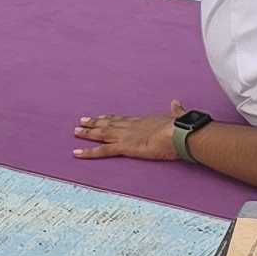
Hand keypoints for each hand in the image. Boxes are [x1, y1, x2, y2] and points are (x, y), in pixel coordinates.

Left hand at [72, 105, 192, 161]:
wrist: (179, 132)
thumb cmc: (180, 127)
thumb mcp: (177, 116)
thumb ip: (175, 110)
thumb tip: (175, 102)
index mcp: (142, 120)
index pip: (122, 119)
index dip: (110, 118)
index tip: (101, 117)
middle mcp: (130, 126)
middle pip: (108, 124)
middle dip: (94, 123)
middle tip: (81, 121)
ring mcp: (125, 135)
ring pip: (101, 134)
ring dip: (87, 133)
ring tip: (76, 132)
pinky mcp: (124, 147)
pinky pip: (103, 151)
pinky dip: (89, 152)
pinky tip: (78, 153)